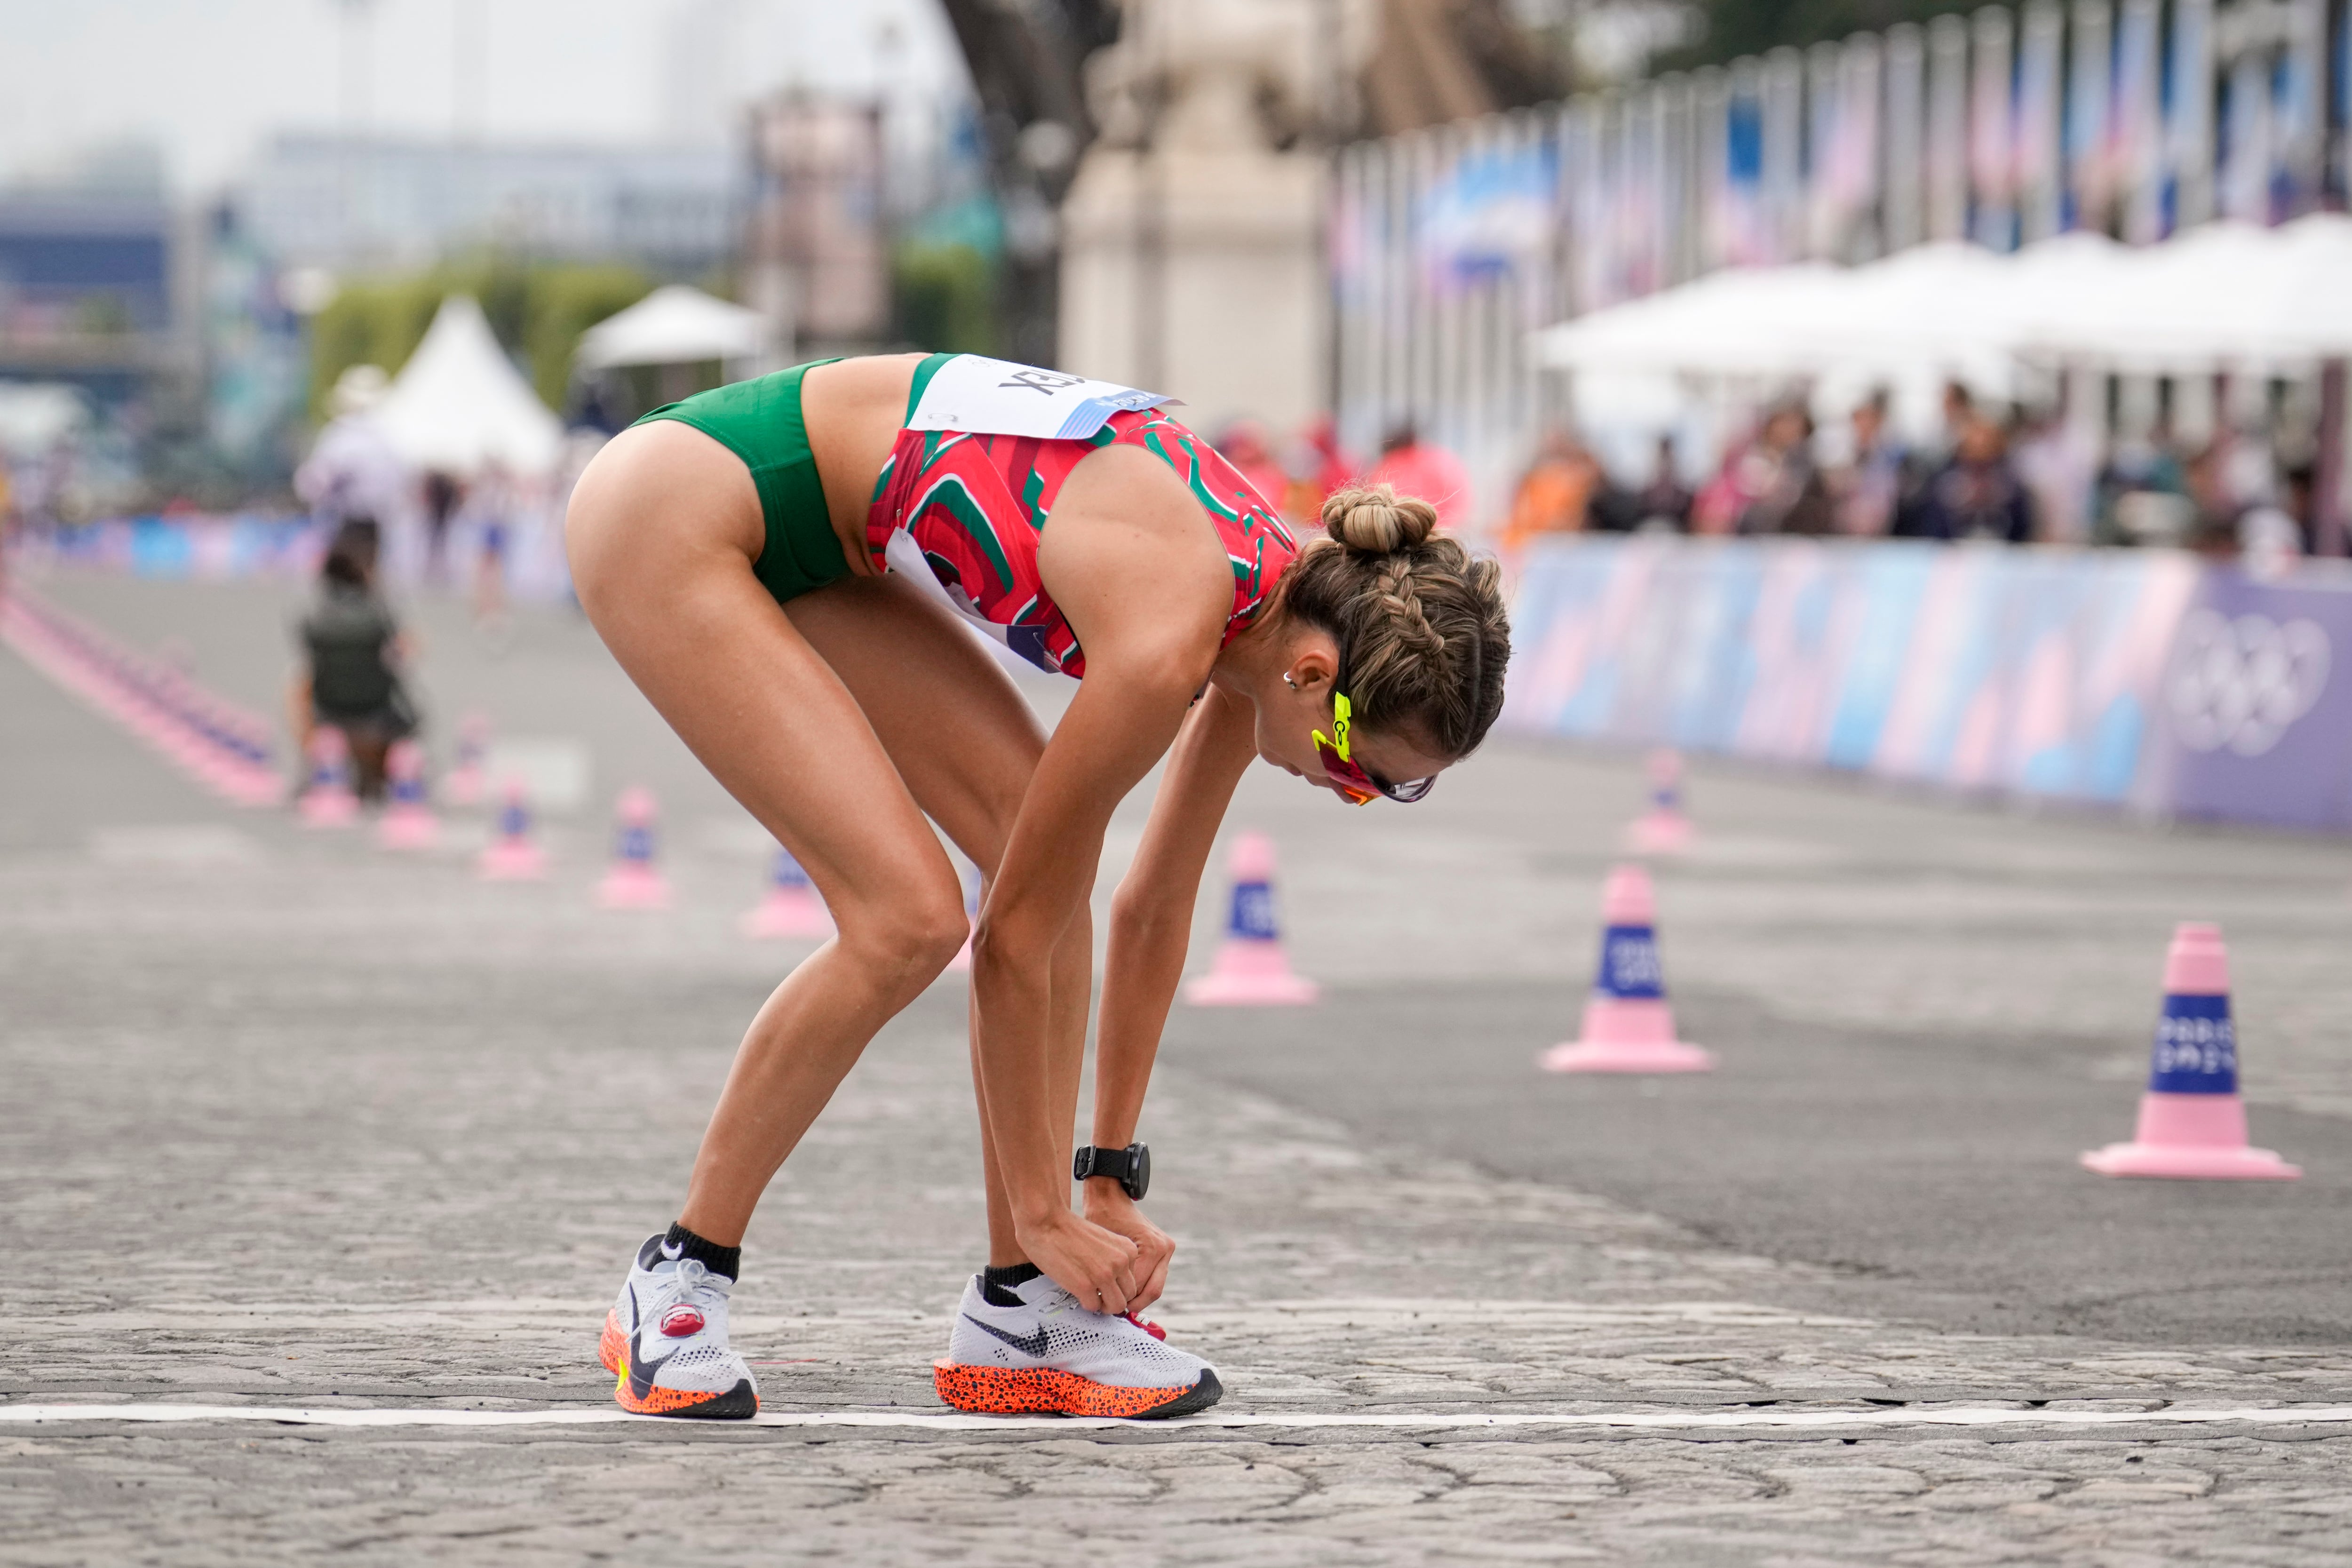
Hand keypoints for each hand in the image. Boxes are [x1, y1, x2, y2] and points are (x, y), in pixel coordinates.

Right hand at [1015, 1208, 1141, 1315]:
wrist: (1047, 1222)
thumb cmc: (1069, 1229)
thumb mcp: (1104, 1240)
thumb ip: (1113, 1258)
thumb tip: (1116, 1282)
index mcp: (1128, 1249)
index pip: (1134, 1280)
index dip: (1119, 1286)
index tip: (1107, 1285)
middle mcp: (1120, 1262)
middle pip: (1129, 1296)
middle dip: (1114, 1298)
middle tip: (1099, 1295)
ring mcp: (1104, 1275)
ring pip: (1116, 1306)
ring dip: (1103, 1305)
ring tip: (1090, 1296)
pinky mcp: (1085, 1286)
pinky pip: (1093, 1307)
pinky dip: (1086, 1303)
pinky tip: (1077, 1291)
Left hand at [1082, 1185, 1174, 1312]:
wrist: (1110, 1197)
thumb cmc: (1103, 1216)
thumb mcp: (1104, 1246)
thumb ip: (1111, 1273)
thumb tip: (1109, 1300)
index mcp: (1152, 1247)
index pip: (1138, 1287)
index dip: (1122, 1300)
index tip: (1106, 1307)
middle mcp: (1164, 1248)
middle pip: (1152, 1291)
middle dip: (1134, 1304)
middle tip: (1115, 1311)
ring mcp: (1166, 1249)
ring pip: (1154, 1287)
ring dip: (1138, 1298)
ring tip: (1118, 1302)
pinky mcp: (1162, 1251)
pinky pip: (1153, 1277)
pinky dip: (1140, 1286)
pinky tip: (1123, 1290)